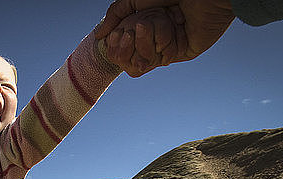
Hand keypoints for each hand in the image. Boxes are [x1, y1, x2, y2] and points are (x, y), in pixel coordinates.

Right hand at [95, 0, 233, 64]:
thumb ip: (115, 15)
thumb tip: (100, 36)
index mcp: (144, 20)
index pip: (123, 41)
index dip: (118, 41)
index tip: (117, 36)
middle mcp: (155, 34)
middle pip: (131, 52)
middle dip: (131, 41)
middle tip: (138, 27)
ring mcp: (168, 44)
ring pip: (145, 58)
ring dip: (147, 41)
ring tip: (159, 21)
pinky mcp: (182, 51)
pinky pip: (162, 59)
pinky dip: (162, 47)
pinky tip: (172, 30)